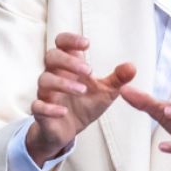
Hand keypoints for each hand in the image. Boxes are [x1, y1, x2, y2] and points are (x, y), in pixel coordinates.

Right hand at [27, 32, 134, 165]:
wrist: (68, 131)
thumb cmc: (85, 105)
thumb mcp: (106, 92)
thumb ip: (118, 79)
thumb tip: (132, 66)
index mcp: (69, 66)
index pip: (61, 43)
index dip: (70, 39)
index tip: (87, 44)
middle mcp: (55, 75)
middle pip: (51, 56)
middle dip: (68, 61)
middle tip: (88, 71)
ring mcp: (46, 93)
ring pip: (44, 80)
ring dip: (63, 83)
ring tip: (83, 91)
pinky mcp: (41, 112)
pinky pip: (37, 106)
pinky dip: (49, 108)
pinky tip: (64, 111)